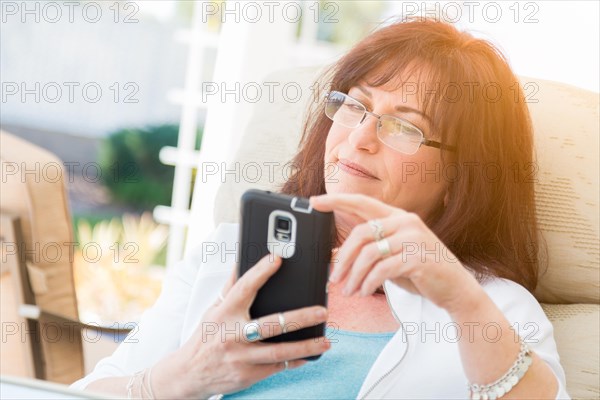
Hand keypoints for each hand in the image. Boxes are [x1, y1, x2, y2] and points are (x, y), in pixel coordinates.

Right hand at [152, 254, 329, 398]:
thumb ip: (230, 288)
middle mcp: (232, 335)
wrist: (189, 374)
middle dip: (300, 318)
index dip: (260, 272)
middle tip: (322, 311)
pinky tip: (310, 355)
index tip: (277, 259)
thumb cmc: (206, 336)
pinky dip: (295, 361)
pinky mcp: (247, 375)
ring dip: (306, 346)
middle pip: (271, 324)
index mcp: (224, 313)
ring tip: (325, 340)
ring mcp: (241, 357)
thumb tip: (240, 261)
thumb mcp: (213, 310)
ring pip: (279, 352)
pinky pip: (277, 367)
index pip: (243, 288)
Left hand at [310, 193, 484, 314]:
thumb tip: (336, 255)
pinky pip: (382, 270)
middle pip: (361, 233)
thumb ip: (369, 250)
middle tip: (334, 278)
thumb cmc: (420, 271)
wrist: (455, 288)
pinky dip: (368, 283)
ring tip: (349, 291)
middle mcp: (406, 222)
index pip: (362, 202)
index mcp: (398, 217)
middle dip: (343, 258)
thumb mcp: (392, 256)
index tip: (315, 202)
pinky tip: (364, 292)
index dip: (337, 201)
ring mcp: (413, 239)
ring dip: (354, 276)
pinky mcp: (418, 258)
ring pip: (369, 254)